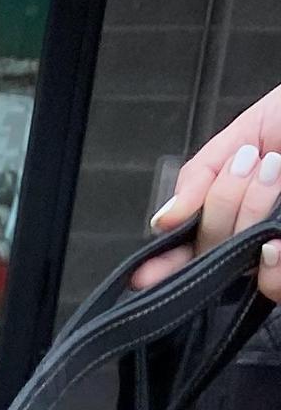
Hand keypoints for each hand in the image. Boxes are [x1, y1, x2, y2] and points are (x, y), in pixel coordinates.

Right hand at [138, 93, 280, 296]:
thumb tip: (164, 219)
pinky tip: (276, 233)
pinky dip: (271, 259)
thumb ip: (202, 172)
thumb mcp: (251, 129)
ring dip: (250, 216)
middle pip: (212, 254)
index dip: (166, 268)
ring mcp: (280, 251)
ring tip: (275, 170)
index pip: (194, 250)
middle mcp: (260, 237)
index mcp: (240, 210)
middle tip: (252, 163)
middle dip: (223, 206)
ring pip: (245, 266)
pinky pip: (273, 280)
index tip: (144, 276)